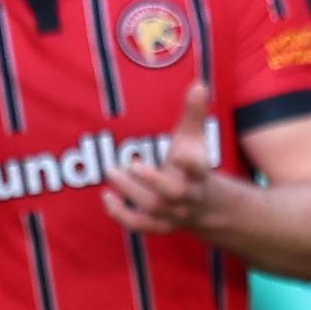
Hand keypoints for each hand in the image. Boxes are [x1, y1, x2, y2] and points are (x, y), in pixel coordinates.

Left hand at [105, 85, 226, 236]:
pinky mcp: (159, 225)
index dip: (190, 164)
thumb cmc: (191, 165)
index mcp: (199, 174)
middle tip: (128, 165)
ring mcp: (174, 213)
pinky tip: (106, 197)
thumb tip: (200, 83)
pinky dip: (121, 215)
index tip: (178, 154)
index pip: (199, 170)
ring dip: (130, 192)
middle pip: (174, 194)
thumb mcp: (194, 139)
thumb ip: (194, 113)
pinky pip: (140, 226)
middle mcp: (188, 196)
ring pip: (154, 209)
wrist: (204, 205)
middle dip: (151, 181)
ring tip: (111, 171)